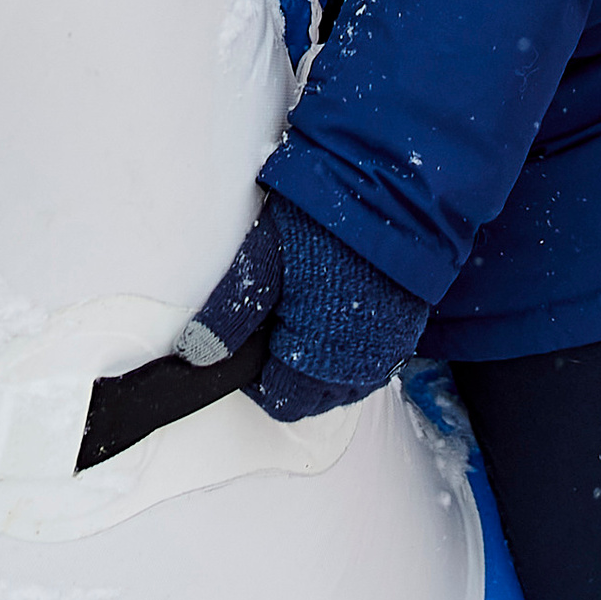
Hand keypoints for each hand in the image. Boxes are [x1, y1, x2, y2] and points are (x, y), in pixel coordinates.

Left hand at [179, 196, 429, 423]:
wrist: (391, 198)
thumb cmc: (320, 225)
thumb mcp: (262, 260)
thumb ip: (230, 314)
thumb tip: (194, 354)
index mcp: (314, 358)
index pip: (279, 401)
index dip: (258, 377)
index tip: (253, 341)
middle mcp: (354, 368)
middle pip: (313, 400)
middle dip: (290, 374)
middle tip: (277, 324)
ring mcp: (386, 353)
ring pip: (343, 386)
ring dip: (322, 367)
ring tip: (307, 317)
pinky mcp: (406, 332)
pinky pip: (374, 364)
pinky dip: (353, 352)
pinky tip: (338, 315)